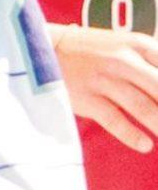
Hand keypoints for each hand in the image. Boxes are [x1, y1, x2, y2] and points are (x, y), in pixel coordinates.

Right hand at [55, 24, 157, 152]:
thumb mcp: (123, 44)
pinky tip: (145, 145)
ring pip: (143, 107)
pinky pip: (115, 120)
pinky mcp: (86, 97)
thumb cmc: (91, 50)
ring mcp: (103, 79)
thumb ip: (150, 61)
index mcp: (137, 44)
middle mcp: (122, 59)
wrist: (42, 48)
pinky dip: (133, 135)